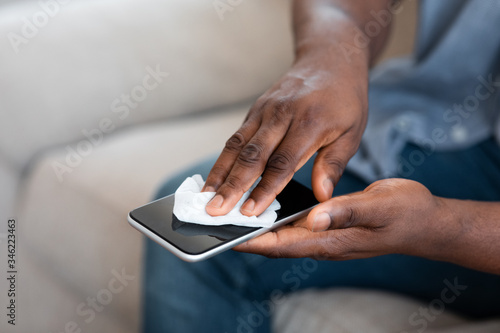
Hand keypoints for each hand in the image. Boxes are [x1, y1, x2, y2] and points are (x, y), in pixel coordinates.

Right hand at [202, 58, 367, 216]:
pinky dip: (223, 159)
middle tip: (214, 211)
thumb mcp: (352, 133)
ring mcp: (265, 111)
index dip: (264, 189)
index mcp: (309, 123)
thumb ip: (333, 165)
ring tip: (205, 197)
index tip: (249, 212)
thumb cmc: (344, 100)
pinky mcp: (256, 110)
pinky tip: (214, 177)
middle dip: (232, 186)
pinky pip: (236, 137)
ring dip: (219, 173)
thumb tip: (321, 196)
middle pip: (252, 156)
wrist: (329, 59)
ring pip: (237, 145)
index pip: (282, 163)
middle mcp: (282, 115)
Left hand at [234, 179, 454, 260]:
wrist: (426, 221)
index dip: (253, 241)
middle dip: (247, 234)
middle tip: (219, 221)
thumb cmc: (405, 214)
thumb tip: (314, 217)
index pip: (282, 244)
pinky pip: (296, 225)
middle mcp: (324, 241)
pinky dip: (278, 217)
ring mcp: (326, 235)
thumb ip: (347, 212)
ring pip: (284, 234)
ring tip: (235, 211)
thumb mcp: (379, 207)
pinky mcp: (330, 225)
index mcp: (331, 240)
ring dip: (259, 226)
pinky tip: (269, 204)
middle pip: (276, 242)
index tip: (226, 236)